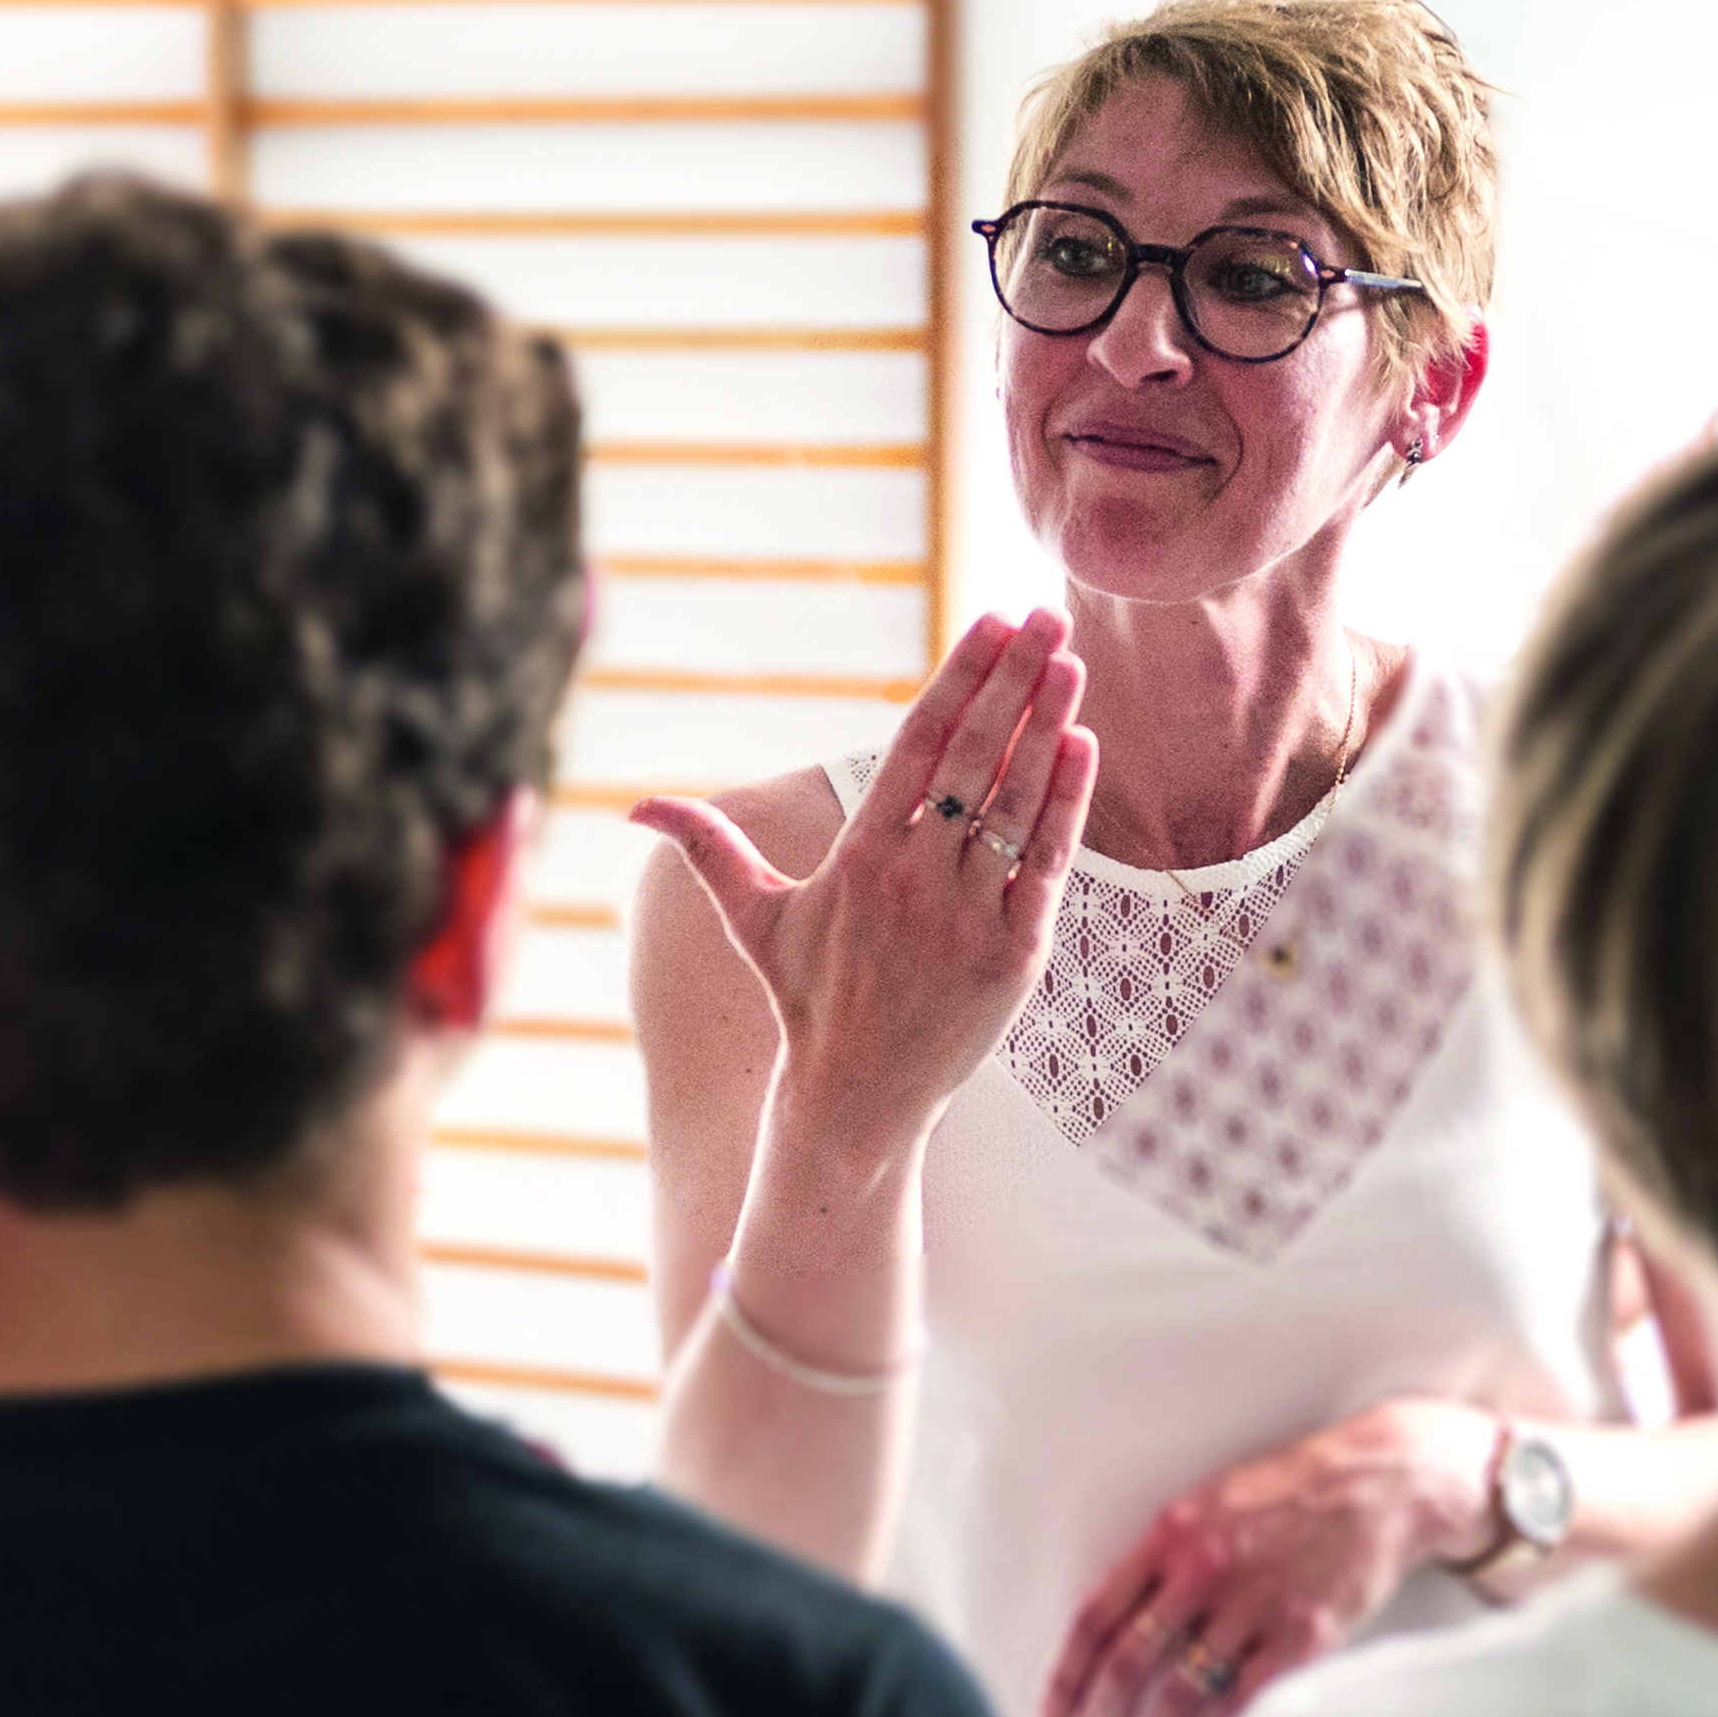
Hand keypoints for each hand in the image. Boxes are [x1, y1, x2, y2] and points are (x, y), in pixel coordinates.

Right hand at [632, 612, 1098, 1164]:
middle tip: (1045, 618)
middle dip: (1014, 680)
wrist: (855, 1098)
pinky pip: (1049, 863)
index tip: (988, 623)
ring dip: (1049, 726)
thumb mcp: (750, 919)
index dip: (957, 678)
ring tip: (1070, 663)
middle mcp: (915, 878)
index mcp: (859, 855)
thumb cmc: (803, 998)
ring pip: (1017, 802)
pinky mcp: (1014, 953)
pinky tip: (1082, 746)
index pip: (915, 743)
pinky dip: (1067, 804)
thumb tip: (636, 809)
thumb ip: (707, 850)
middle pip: (973, 757)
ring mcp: (969, 915)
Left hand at [1044, 1398, 1486, 1716]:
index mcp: (1171, 1533)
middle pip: (1130, 1665)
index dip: (1068, 1674)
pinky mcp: (1302, 1636)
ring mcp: (1254, 1605)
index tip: (1057, 1712)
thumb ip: (1163, 1558)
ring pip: (1180, 1695)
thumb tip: (1120, 1629)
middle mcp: (1204, 1570)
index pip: (1097, 1616)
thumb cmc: (1294, 1492)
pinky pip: (1243, 1706)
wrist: (1382, 1482)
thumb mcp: (1211, 1501)